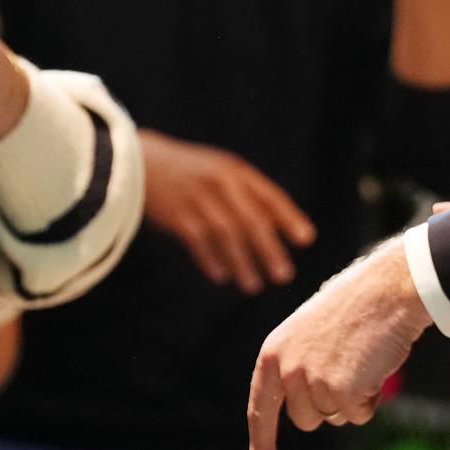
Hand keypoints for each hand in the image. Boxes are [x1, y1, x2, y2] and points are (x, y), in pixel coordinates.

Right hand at [140, 131, 315, 293]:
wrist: (143, 162)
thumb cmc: (192, 173)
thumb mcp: (221, 172)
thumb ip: (247, 196)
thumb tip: (276, 227)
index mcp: (236, 171)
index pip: (270, 195)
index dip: (289, 217)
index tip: (306, 239)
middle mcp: (220, 183)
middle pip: (250, 220)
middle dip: (269, 249)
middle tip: (285, 274)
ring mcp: (197, 199)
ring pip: (226, 235)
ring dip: (242, 262)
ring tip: (254, 286)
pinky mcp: (176, 214)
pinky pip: (198, 241)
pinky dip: (210, 259)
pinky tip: (222, 276)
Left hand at [246, 239, 428, 449]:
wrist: (387, 289)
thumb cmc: (356, 308)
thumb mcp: (311, 334)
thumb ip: (299, 368)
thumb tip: (308, 412)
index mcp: (273, 352)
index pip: (260, 407)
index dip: (262, 443)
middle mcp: (286, 368)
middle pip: (305, 419)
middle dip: (329, 404)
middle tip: (349, 366)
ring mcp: (312, 380)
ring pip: (333, 418)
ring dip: (352, 399)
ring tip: (362, 360)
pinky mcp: (340, 389)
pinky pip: (358, 415)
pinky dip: (372, 399)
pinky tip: (376, 366)